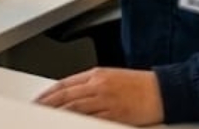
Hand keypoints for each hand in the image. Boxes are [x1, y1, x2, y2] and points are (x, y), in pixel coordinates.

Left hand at [34, 67, 162, 125]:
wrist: (163, 90)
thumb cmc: (140, 86)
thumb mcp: (111, 78)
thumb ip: (91, 86)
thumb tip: (72, 96)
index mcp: (96, 74)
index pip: (65, 83)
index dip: (49, 94)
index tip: (38, 101)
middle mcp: (98, 85)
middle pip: (66, 95)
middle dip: (47, 104)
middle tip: (35, 111)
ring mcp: (106, 100)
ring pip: (74, 107)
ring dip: (57, 114)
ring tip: (45, 119)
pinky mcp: (115, 114)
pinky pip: (91, 120)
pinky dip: (77, 123)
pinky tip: (67, 125)